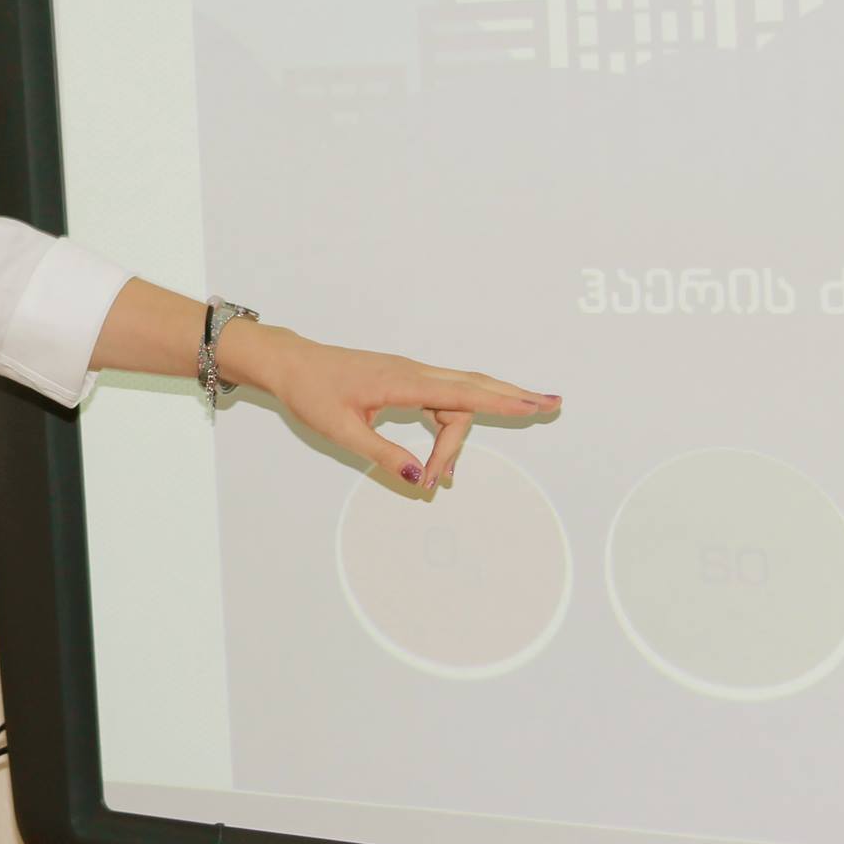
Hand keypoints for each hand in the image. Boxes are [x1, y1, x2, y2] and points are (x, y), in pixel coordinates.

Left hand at [267, 334, 559, 489]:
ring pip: (457, 394)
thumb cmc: (311, 392)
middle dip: (513, 398)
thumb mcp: (341, 430)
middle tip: (553, 405)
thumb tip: (420, 479)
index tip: (532, 409)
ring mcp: (408, 373)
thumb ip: (383, 454)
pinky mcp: (402, 378)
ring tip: (451, 475)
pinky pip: (441, 396)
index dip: (500, 403)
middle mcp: (411, 372)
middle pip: (472, 387)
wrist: (290, 364)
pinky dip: (451, 420)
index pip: (460, 394)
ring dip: (469, 426)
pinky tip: (444, 452)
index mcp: (400, 382)